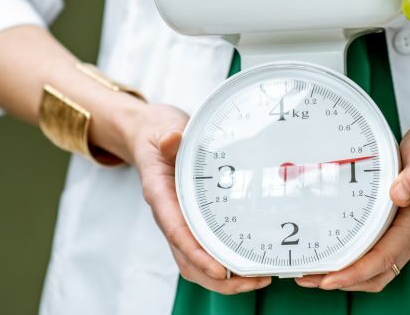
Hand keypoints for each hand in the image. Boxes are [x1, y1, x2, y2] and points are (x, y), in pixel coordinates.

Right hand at [129, 103, 271, 294]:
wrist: (152, 137)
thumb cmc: (159, 136)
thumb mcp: (163, 130)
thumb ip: (168, 138)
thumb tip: (173, 139)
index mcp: (160, 196)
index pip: (176, 231)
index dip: (197, 254)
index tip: (218, 270)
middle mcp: (170, 216)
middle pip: (188, 260)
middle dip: (218, 279)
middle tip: (253, 280)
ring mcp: (180, 222)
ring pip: (196, 263)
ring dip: (225, 279)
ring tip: (258, 279)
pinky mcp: (192, 221)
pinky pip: (205, 251)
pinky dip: (225, 265)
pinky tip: (249, 265)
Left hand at [296, 113, 409, 292]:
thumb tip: (399, 193)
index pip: (384, 258)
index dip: (355, 272)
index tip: (329, 278)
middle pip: (377, 273)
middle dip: (344, 280)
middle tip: (309, 277)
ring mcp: (408, 230)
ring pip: (378, 268)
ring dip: (348, 275)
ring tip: (316, 270)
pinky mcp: (402, 223)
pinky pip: (379, 253)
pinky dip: (356, 260)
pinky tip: (338, 251)